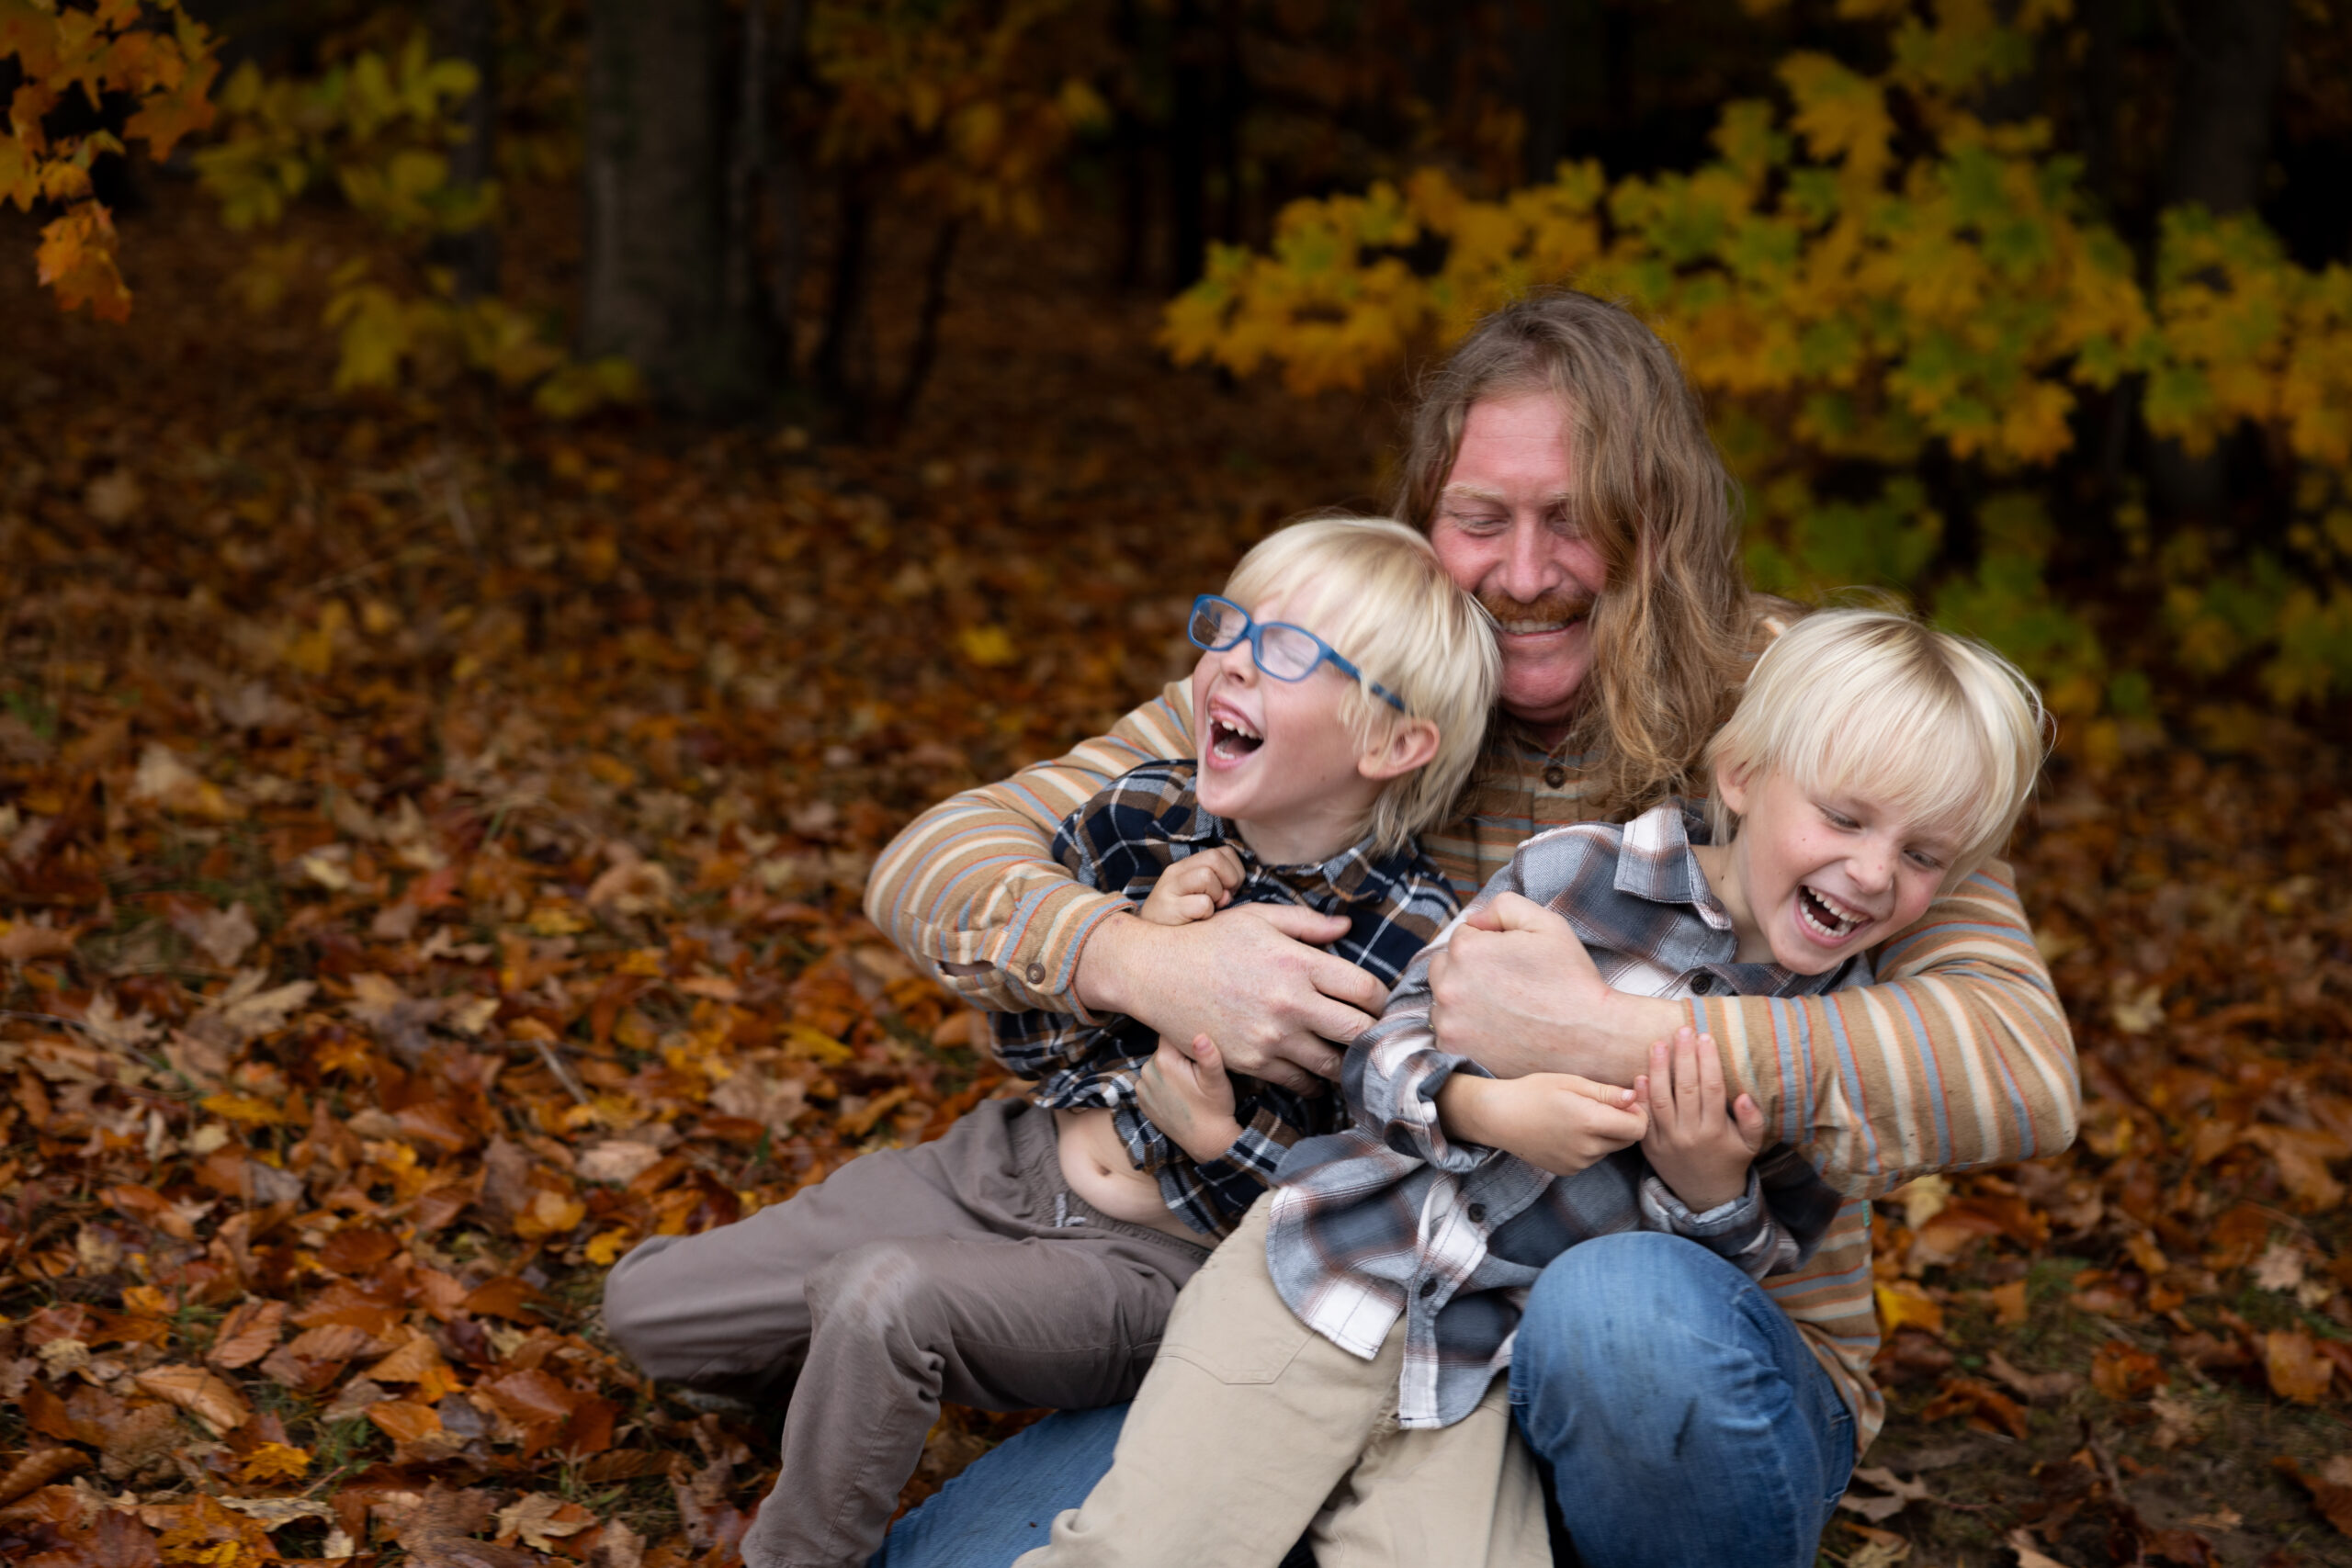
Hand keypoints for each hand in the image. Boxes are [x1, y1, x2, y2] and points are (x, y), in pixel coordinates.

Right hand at [1074, 904, 1387, 1094]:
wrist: (1156, 974)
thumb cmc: (1210, 940)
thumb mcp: (1259, 918)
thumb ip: (1308, 923)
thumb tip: (1348, 927)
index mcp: (1298, 962)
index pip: (1366, 989)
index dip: (1384, 1000)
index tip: (1381, 1004)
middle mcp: (1290, 1002)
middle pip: (1359, 1030)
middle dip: (1374, 1034)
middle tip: (1376, 1034)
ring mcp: (1271, 1037)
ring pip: (1333, 1063)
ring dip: (1348, 1061)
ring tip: (1351, 1055)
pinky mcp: (1252, 1062)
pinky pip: (1300, 1082)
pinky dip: (1314, 1080)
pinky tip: (1316, 1069)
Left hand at [1137, 1033, 1244, 1164]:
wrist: (1206, 1142)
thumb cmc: (1215, 1108)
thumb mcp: (1217, 1080)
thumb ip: (1209, 1055)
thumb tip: (1200, 1036)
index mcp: (1164, 1061)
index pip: (1169, 1033)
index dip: (1183, 1035)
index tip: (1195, 1043)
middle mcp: (1146, 1071)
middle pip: (1163, 1050)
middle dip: (1178, 1054)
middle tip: (1196, 1068)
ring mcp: (1141, 1088)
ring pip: (1157, 1065)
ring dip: (1170, 1068)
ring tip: (1189, 1083)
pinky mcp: (1141, 1100)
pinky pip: (1152, 1081)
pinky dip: (1162, 1083)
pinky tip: (1178, 1094)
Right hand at [1139, 847, 1242, 926]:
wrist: (1149, 939)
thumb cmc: (1182, 918)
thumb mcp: (1201, 894)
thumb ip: (1220, 886)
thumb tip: (1231, 892)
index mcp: (1188, 865)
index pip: (1224, 852)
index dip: (1235, 870)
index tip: (1230, 889)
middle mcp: (1177, 871)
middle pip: (1215, 858)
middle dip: (1229, 879)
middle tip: (1222, 899)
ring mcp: (1170, 888)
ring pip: (1207, 876)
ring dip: (1216, 896)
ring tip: (1207, 909)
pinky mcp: (1169, 908)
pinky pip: (1202, 904)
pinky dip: (1207, 913)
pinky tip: (1197, 919)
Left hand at [1426, 893, 1680, 1084]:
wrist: (1590, 1037)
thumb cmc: (1571, 979)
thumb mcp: (1546, 923)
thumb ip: (1503, 906)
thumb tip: (1474, 919)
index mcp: (1466, 950)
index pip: (1463, 934)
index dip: (1490, 943)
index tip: (1514, 959)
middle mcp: (1449, 986)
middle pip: (1445, 966)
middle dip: (1469, 969)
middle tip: (1507, 983)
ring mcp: (1449, 1022)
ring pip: (1443, 999)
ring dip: (1463, 998)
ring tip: (1503, 1007)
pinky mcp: (1455, 1050)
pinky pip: (1447, 1030)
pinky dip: (1464, 1028)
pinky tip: (1495, 1028)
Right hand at [1436, 1071, 1647, 1177]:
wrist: (1499, 1117)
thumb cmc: (1533, 1092)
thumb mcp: (1571, 1083)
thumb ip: (1606, 1093)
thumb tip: (1635, 1097)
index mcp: (1590, 1122)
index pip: (1639, 1127)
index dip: (1638, 1113)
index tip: (1625, 1101)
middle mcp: (1588, 1148)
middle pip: (1628, 1140)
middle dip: (1624, 1123)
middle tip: (1604, 1105)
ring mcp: (1578, 1163)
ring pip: (1609, 1149)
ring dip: (1605, 1135)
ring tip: (1580, 1116)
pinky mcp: (1569, 1170)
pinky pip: (1591, 1158)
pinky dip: (1589, 1146)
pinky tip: (1568, 1131)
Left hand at [1638, 1026, 1764, 1213]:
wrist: (1705, 1195)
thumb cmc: (1730, 1161)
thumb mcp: (1750, 1145)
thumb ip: (1752, 1120)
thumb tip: (1745, 1096)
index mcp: (1715, 1131)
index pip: (1712, 1088)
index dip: (1709, 1061)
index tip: (1706, 1037)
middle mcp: (1690, 1134)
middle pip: (1685, 1088)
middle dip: (1684, 1057)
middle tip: (1682, 1031)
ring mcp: (1667, 1140)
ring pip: (1661, 1099)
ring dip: (1658, 1069)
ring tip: (1658, 1044)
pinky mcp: (1649, 1145)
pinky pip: (1644, 1117)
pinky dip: (1641, 1096)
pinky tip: (1640, 1074)